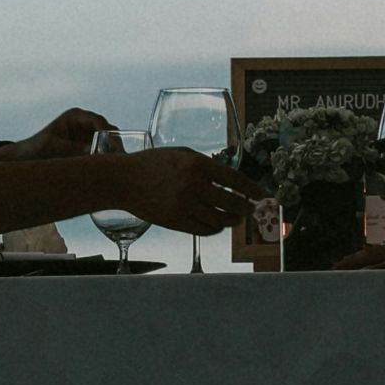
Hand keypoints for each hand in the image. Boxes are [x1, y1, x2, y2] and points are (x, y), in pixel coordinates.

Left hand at [0, 108, 112, 160]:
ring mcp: (89, 137)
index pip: (97, 120)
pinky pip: (103, 153)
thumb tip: (93, 152)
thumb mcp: (53, 148)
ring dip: (113, 152)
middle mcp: (85, 124)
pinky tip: (109, 170)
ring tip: (115, 165)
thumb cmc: (36, 148)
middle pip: (107, 130)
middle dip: (114, 143)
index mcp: (75, 116)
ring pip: (108, 142)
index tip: (111, 143)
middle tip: (118, 157)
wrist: (27, 159)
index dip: (107, 131)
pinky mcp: (90, 150)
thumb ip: (72, 149)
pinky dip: (107, 160)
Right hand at [119, 148, 264, 235]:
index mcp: (197, 164)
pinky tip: (218, 224)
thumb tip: (231, 181)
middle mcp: (193, 185)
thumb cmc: (153, 163)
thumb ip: (206, 166)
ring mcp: (184, 205)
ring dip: (231, 220)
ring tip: (234, 218)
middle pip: (232, 203)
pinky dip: (215, 229)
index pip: (235, 180)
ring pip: (219, 219)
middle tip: (250, 210)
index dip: (252, 189)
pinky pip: (204, 229)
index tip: (261, 195)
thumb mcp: (181, 155)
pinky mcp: (176, 221)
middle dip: (246, 208)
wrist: (123, 180)